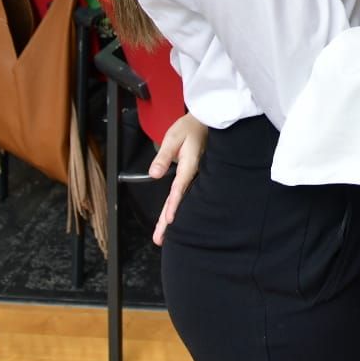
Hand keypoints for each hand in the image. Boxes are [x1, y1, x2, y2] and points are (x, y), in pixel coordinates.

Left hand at [149, 112, 207, 245]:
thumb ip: (163, 156)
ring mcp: (193, 176)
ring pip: (181, 199)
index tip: (170, 221)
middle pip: (179, 200)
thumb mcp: (173, 137)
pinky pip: (182, 194)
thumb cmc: (189, 127)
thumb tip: (155, 174)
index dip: (175, 205)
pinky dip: (175, 207)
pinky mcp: (191, 175)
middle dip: (168, 221)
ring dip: (170, 217)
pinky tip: (171, 217)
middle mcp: (192, 174)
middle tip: (159, 239)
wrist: (205, 121)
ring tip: (162, 235)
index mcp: (189, 165)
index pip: (179, 188)